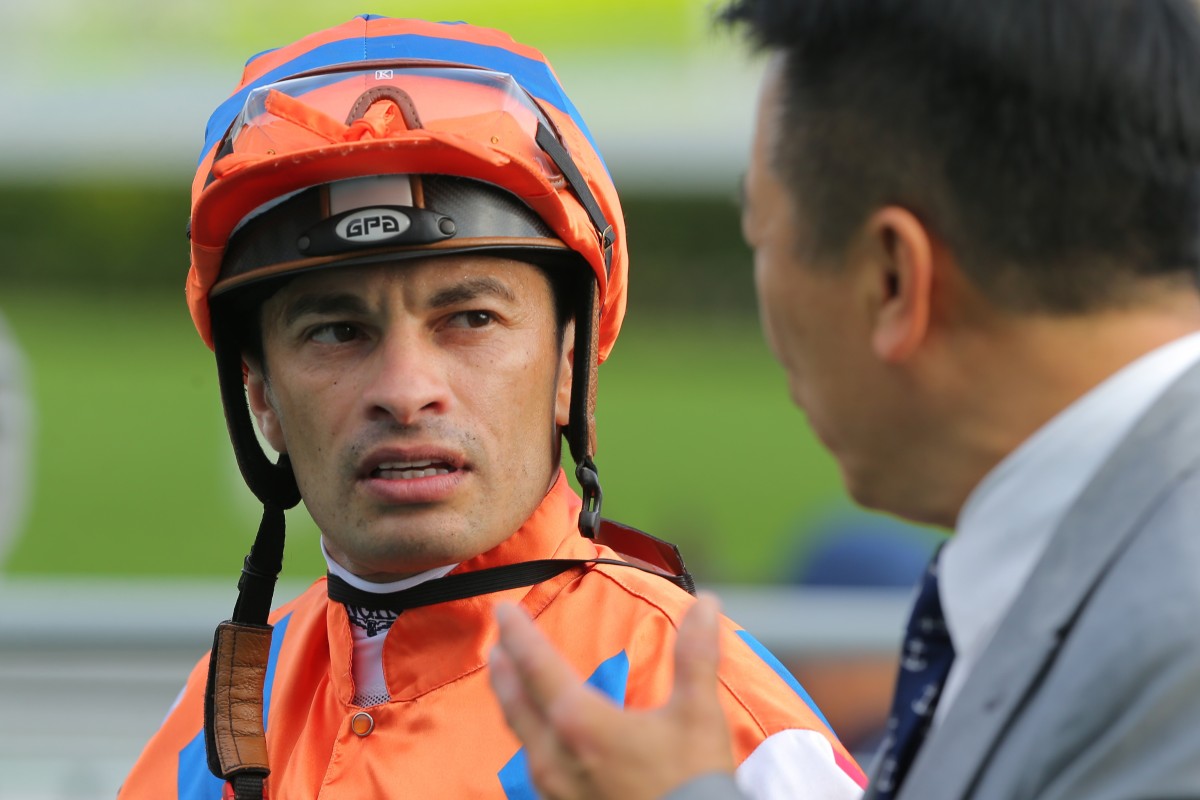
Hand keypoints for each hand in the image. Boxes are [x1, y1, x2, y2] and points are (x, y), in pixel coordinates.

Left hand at [489, 592, 735, 799]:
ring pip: (522, 736)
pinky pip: (535, 766)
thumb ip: (696, 655)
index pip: (538, 666)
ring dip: (513, 703)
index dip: (518, 633)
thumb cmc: (691, 783)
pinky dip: (529, 738)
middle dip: (505, 669)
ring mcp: (554, 789)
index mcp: (581, 722)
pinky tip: (537, 738)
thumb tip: (707, 603)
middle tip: (496, 643)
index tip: (502, 609)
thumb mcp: (698, 715)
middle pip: (517, 702)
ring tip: (508, 683)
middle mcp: (555, 755)